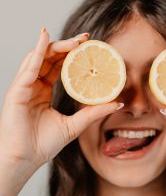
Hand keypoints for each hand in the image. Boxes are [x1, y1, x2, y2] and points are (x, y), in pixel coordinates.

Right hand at [0, 29, 121, 172]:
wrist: (25, 159)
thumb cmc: (42, 145)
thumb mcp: (74, 125)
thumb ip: (93, 112)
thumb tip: (117, 103)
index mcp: (44, 91)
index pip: (59, 65)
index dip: (73, 54)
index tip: (90, 46)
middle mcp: (33, 84)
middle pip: (50, 57)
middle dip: (68, 45)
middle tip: (87, 38)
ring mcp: (24, 85)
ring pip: (40, 56)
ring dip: (58, 45)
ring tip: (76, 40)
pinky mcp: (17, 89)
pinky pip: (29, 65)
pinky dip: (38, 50)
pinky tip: (45, 37)